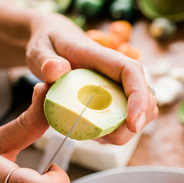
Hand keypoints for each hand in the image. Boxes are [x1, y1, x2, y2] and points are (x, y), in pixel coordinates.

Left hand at [26, 13, 157, 144]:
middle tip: (101, 140)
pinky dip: (118, 130)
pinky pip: (129, 115)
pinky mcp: (117, 96)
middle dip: (132, 125)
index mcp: (102, 56)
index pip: (131, 72)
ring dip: (125, 130)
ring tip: (95, 137)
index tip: (132, 124)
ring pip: (142, 110)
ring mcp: (120, 85)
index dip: (138, 98)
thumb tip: (56, 69)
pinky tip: (95, 133)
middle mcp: (118, 71)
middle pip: (144, 97)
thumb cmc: (48, 43)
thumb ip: (44, 60)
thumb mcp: (39, 49)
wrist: (53, 43)